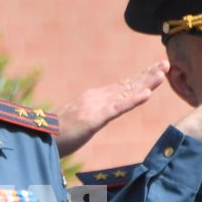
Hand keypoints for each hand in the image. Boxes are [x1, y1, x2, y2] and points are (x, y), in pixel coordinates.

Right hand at [54, 59, 169, 156]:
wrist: (36, 138)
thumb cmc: (53, 135)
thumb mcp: (77, 124)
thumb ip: (89, 118)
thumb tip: (95, 119)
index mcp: (92, 99)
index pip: (120, 88)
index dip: (139, 79)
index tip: (156, 71)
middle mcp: (96, 98)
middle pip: (126, 85)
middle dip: (147, 75)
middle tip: (165, 63)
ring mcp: (95, 106)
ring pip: (125, 92)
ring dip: (145, 82)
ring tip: (162, 73)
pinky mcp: (93, 118)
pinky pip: (117, 109)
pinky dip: (133, 101)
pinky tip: (147, 94)